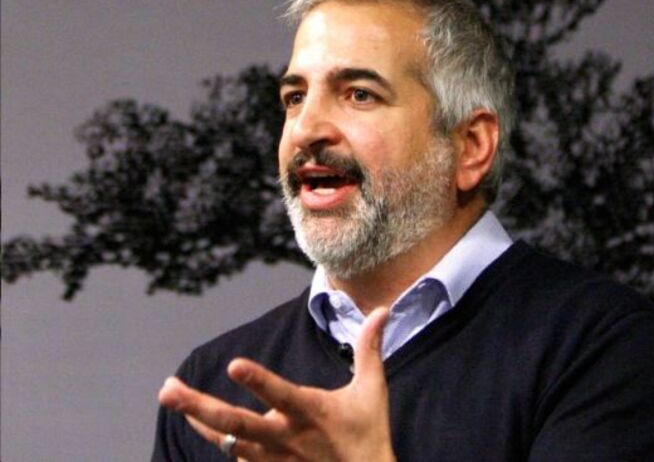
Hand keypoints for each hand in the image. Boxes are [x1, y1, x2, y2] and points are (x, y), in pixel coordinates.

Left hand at [158, 307, 394, 461]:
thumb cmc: (368, 433)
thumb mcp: (373, 389)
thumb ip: (369, 348)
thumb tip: (382, 309)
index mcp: (312, 412)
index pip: (280, 394)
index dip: (258, 380)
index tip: (233, 364)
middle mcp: (287, 437)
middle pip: (237, 424)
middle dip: (200, 407)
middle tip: (169, 391)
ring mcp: (275, 459)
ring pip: (228, 441)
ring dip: (199, 421)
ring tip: (172, 396)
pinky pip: (238, 458)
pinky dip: (219, 441)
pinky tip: (200, 424)